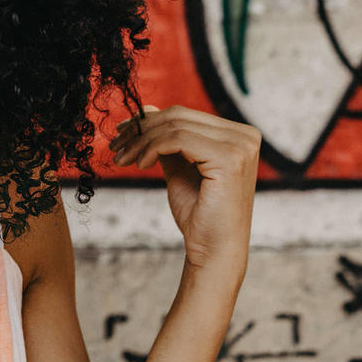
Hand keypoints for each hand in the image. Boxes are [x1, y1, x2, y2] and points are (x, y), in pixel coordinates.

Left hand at [109, 105, 260, 277]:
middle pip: (178, 116)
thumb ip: (167, 140)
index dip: (148, 120)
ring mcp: (241, 146)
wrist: (213, 250)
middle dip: (140, 130)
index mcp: (238, 134)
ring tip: (123, 158)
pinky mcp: (229, 159)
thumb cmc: (199, 213)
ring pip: (175, 126)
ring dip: (141, 141)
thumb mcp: (179, 168)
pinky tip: (140, 165)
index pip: (184, 114)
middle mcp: (246, 135)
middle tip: (115, 146)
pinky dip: (152, 148)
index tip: (121, 133)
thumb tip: (147, 111)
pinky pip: (178, 140)